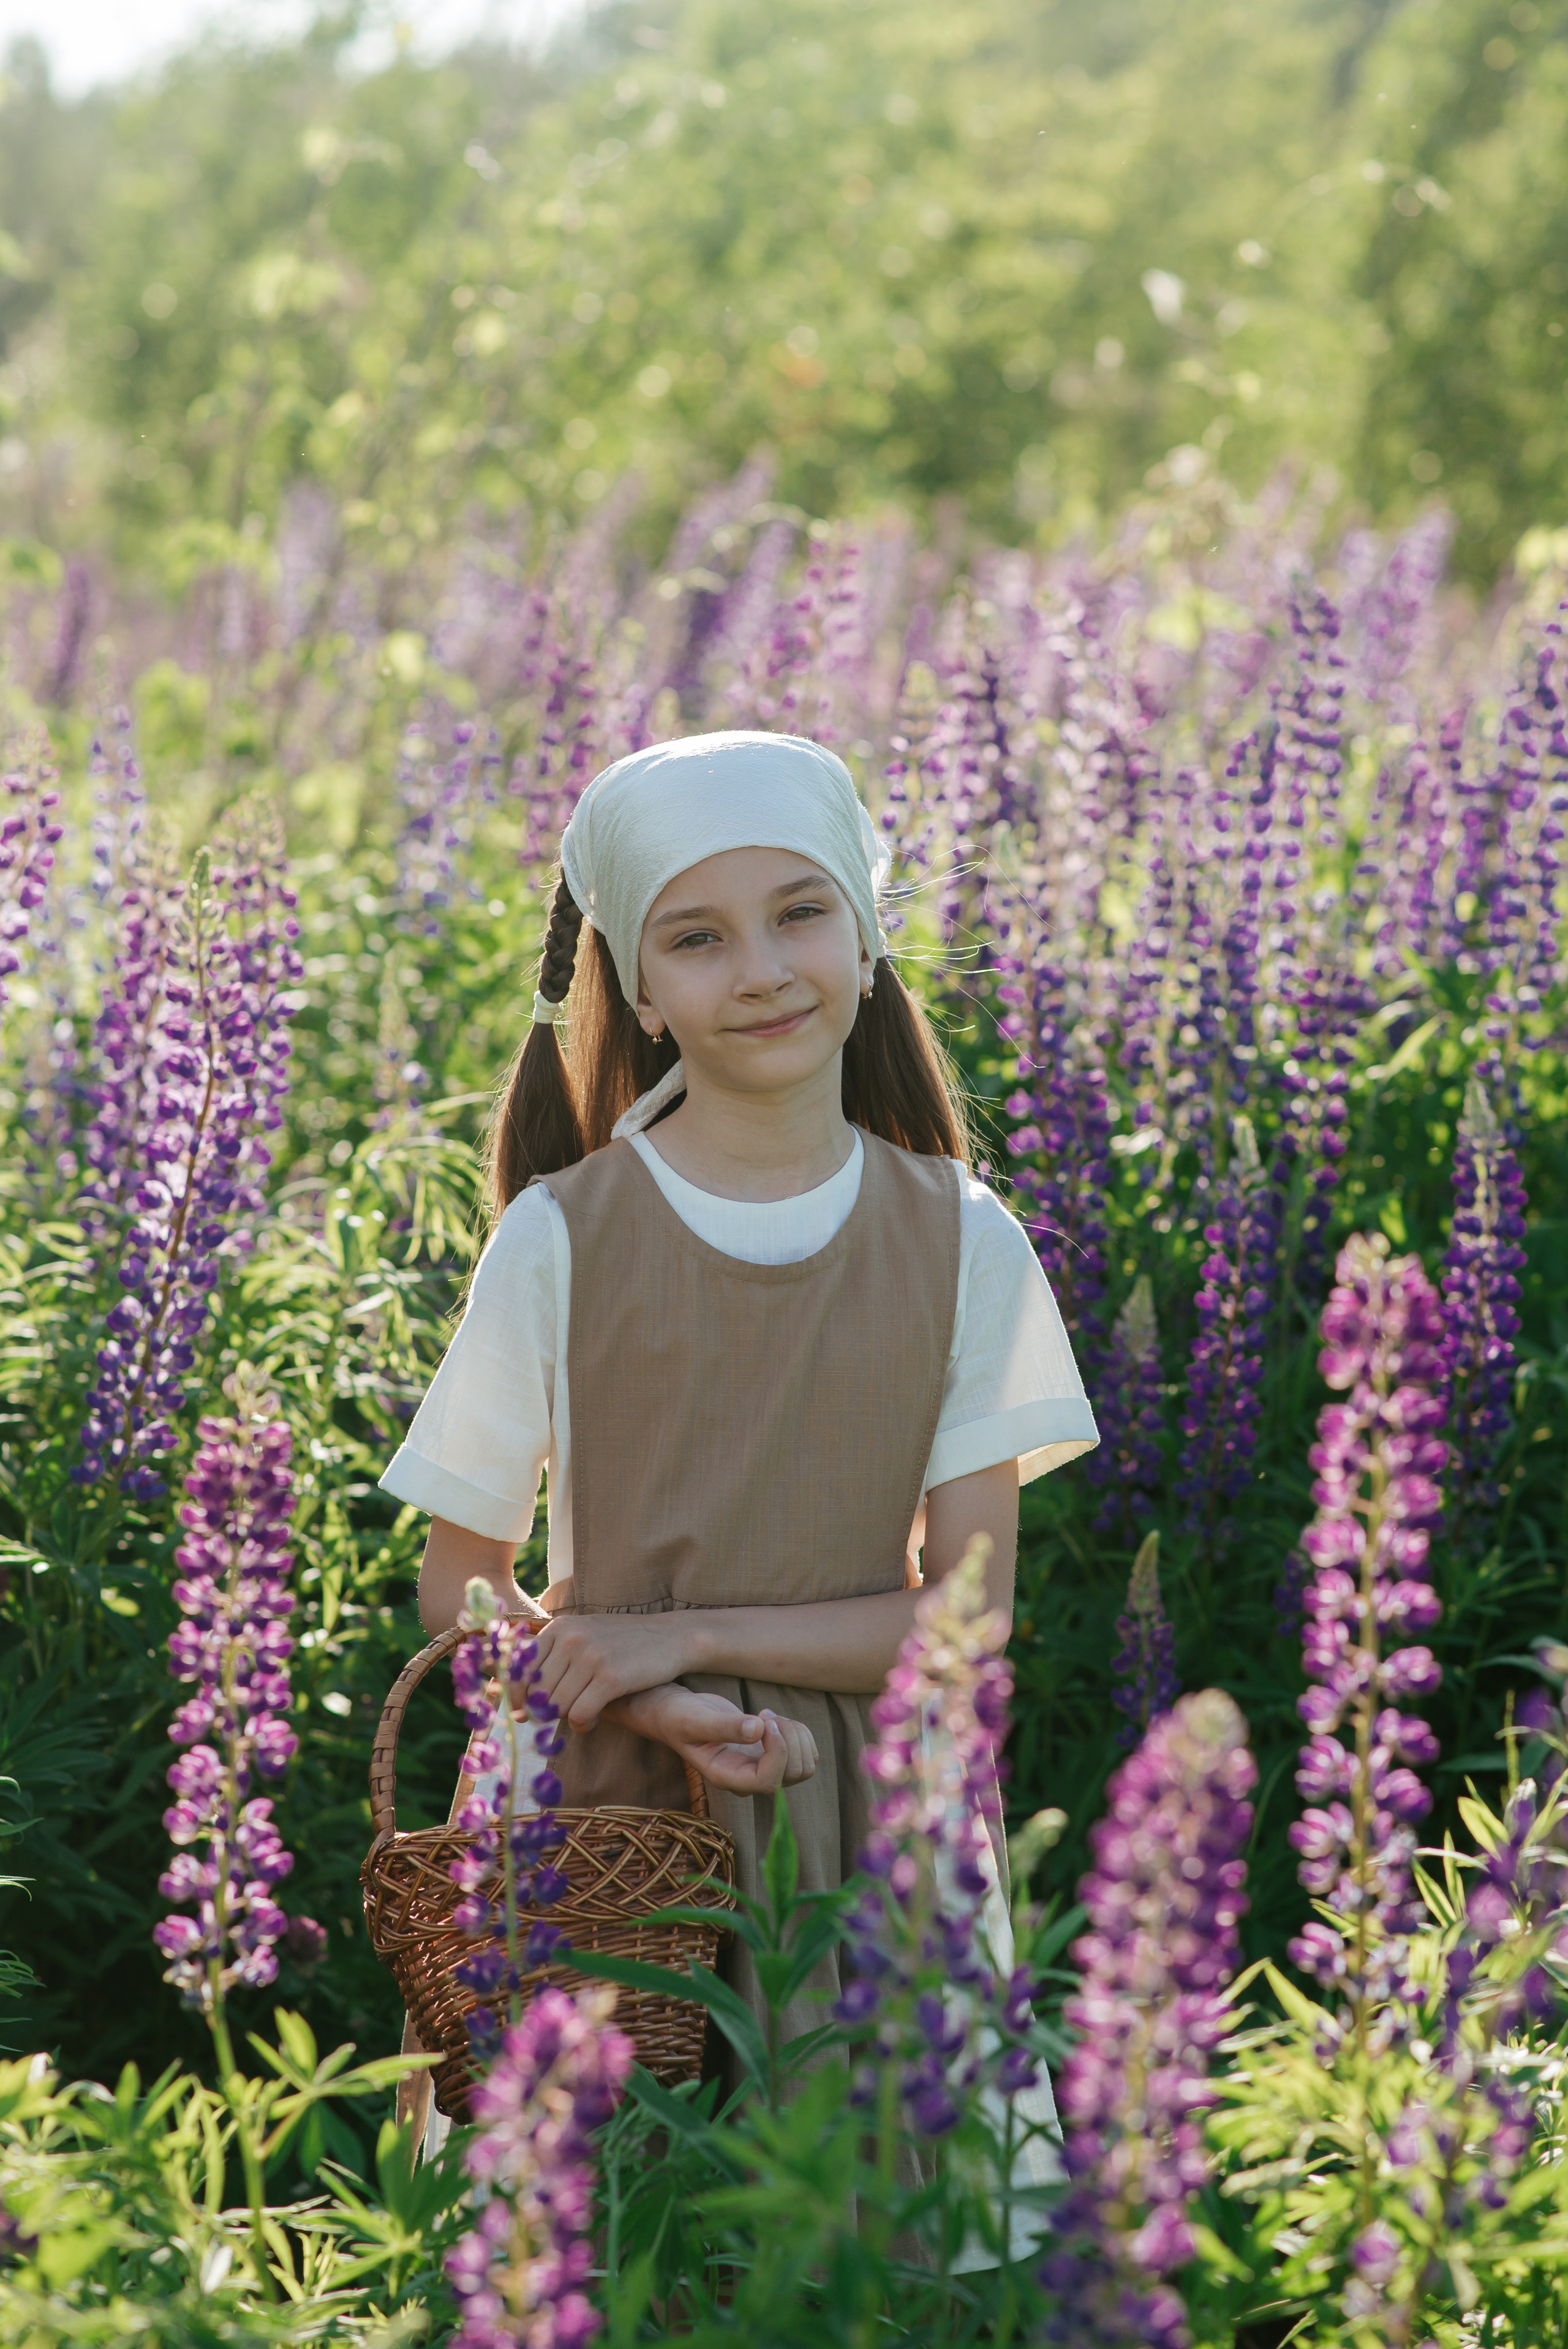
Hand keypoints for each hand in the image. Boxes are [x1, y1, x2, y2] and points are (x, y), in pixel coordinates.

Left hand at [534, 1610, 697, 1730]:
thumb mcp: (583, 1635)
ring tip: (581, 1715)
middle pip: (538, 1692)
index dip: (517, 1696)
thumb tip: (519, 1699)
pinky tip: (592, 1720)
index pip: (520, 1669)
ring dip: (566, 1719)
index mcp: (559, 1627)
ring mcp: (591, 1657)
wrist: (670, 1637)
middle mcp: (571, 1639)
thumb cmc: (622, 1642)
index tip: (521, 1713)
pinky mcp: (611, 1678)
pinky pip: (579, 1715)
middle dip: (545, 1711)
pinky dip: (582, 1724)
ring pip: (556, 1706)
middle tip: (560, 1716)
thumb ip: (553, 1657)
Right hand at [616, 1686, 817, 1793]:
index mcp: (727, 1777)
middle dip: (789, 1739)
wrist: (678, 1714)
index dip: (777, 1752)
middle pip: (792, 1775)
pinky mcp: (769, 1756)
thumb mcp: (695, 1719)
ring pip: (803, 1767)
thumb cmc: (681, 1717)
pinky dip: (800, 1733)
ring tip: (769, 1717)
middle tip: (765, 1714)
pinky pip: (804, 1754)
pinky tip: (776, 1720)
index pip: (768, 1782)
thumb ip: (724, 1726)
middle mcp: (747, 1779)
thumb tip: (758, 1729)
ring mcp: (761, 1769)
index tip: (765, 1720)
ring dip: (797, 1736)